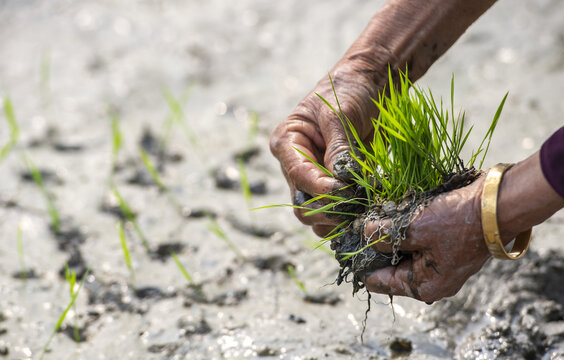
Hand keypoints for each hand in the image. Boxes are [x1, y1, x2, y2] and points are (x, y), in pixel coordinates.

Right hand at [270, 62, 379, 236]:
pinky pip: (339, 215)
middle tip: (358, 203)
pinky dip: (353, 216)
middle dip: (329, 209)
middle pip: (302, 205)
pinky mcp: (338, 188)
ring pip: (319, 217)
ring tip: (366, 203)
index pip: (299, 176)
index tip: (347, 191)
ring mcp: (317, 180)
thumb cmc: (350, 91)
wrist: (372, 86)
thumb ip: (339, 148)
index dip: (322, 189)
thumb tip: (341, 181)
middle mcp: (297, 166)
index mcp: (288, 143)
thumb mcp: (341, 114)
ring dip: (341, 218)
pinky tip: (370, 205)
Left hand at [363, 175, 490, 302]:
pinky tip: (388, 213)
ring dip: (387, 236)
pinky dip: (402, 229)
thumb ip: (384, 235)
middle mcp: (431, 279)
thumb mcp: (413, 228)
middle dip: (373, 247)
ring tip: (368, 219)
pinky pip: (414, 240)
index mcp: (423, 285)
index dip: (360, 264)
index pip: (379, 282)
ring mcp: (438, 262)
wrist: (497, 202)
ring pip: (401, 251)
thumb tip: (363, 233)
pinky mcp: (443, 244)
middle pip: (389, 267)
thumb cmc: (457, 220)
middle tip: (354, 228)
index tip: (345, 247)